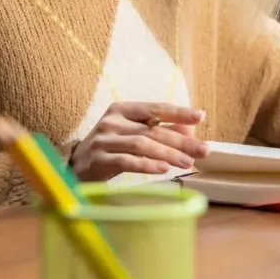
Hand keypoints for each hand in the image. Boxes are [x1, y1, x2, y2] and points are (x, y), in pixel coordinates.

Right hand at [70, 102, 208, 181]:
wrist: (76, 168)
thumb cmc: (111, 149)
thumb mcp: (133, 135)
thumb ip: (159, 131)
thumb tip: (191, 132)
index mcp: (122, 109)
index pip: (156, 108)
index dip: (179, 113)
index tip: (200, 117)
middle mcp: (112, 121)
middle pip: (153, 129)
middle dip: (181, 140)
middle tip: (203, 150)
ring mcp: (103, 140)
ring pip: (142, 144)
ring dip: (168, 154)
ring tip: (187, 163)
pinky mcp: (98, 160)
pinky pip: (127, 161)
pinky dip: (147, 165)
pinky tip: (163, 169)